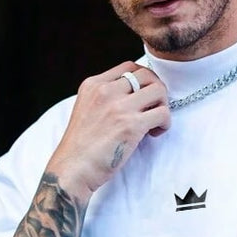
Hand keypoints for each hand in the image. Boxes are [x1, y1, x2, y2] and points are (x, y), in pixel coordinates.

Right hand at [47, 62, 169, 202]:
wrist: (72, 169)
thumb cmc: (80, 147)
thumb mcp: (86, 109)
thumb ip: (105, 98)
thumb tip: (135, 97)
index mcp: (93, 85)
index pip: (129, 67)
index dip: (143, 80)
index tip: (143, 97)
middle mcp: (106, 91)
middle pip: (147, 75)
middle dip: (156, 91)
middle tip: (153, 108)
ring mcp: (119, 107)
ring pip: (159, 90)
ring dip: (162, 106)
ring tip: (154, 122)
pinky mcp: (131, 125)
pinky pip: (162, 113)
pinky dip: (164, 123)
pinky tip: (154, 133)